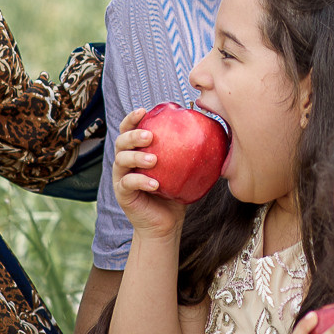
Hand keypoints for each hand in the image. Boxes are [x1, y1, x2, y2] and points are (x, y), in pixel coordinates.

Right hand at [111, 109, 183, 242]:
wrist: (166, 223)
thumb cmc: (176, 193)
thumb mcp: (183, 169)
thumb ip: (189, 151)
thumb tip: (212, 129)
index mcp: (136, 151)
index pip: (129, 129)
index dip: (132, 118)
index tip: (144, 110)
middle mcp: (125, 162)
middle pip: (120, 141)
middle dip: (133, 135)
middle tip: (149, 136)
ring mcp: (121, 178)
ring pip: (121, 160)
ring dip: (136, 157)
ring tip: (153, 160)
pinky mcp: (122, 194)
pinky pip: (128, 184)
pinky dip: (141, 181)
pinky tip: (154, 184)